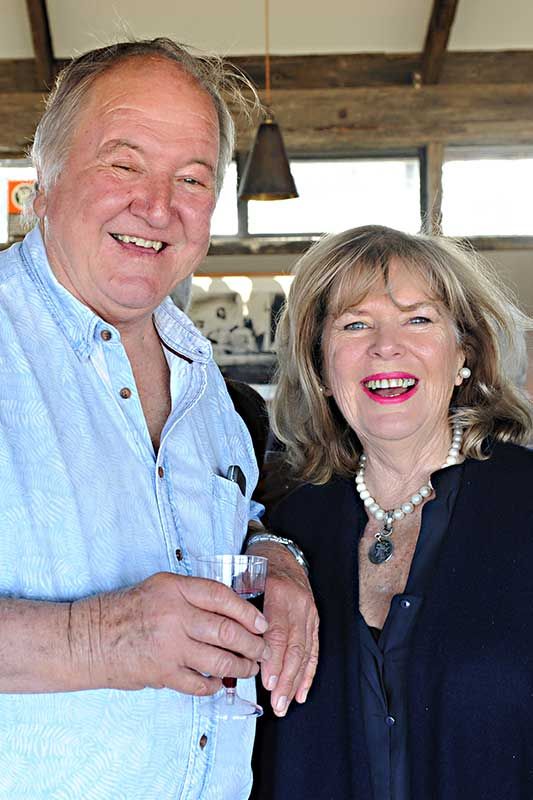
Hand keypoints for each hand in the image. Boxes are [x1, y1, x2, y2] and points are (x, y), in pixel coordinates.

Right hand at [71, 571, 269, 695]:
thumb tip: (231, 612)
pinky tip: (220, 683)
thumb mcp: (159, 588)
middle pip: (226, 630)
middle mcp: (174, 615)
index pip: (222, 597)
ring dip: (240, 666)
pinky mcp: (162, 673)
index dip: (248, 611)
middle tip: (263, 649)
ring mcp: (169, 646)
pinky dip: (214, 685)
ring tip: (249, 668)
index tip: (262, 623)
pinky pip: (199, 683)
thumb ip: (191, 596)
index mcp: (175, 589)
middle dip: (252, 643)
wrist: (88, 638)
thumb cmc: (126, 611)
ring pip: (218, 659)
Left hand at [246, 541, 318, 715]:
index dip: (273, 659)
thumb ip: (238, 608)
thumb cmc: (259, 568)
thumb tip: (225, 643)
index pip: (278, 631)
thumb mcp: (244, 579)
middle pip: (294, 646)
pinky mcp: (314, 620)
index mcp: (279, 592)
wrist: (282, 553)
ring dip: (295, 681)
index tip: (267, 680)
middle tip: (276, 701)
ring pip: (305, 652)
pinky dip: (308, 673)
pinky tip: (301, 691)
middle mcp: (298, 603)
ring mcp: (309, 612)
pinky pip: (313, 650)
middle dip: (285, 678)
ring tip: (285, 703)